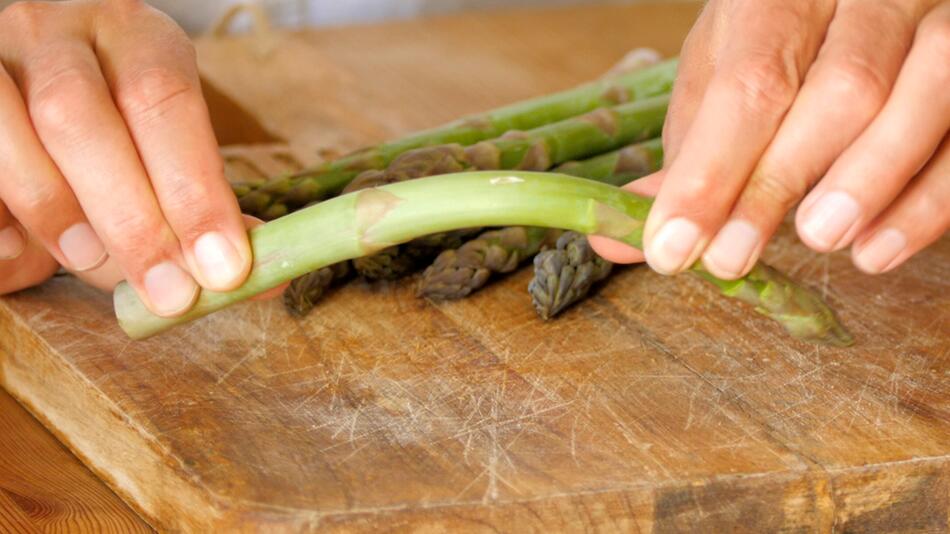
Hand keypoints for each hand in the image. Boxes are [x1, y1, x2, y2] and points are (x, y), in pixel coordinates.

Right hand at [0, 0, 252, 315]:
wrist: (34, 85)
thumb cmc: (119, 134)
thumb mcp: (170, 151)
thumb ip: (208, 210)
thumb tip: (264, 277)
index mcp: (136, 37)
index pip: (164, 100)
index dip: (194, 189)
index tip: (222, 266)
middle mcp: (60, 32)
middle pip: (81, 117)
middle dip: (132, 219)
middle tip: (170, 293)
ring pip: (12, 130)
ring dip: (55, 211)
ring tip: (89, 261)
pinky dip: (0, 220)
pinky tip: (24, 255)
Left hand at [592, 0, 948, 276]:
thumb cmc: (779, 40)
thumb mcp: (720, 74)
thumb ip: (686, 154)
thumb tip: (616, 237)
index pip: (749, 80)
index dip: (712, 171)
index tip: (672, 246)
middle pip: (840, 89)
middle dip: (779, 184)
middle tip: (732, 258)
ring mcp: (935, 20)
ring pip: (927, 91)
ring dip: (871, 179)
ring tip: (822, 240)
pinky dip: (929, 200)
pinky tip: (878, 249)